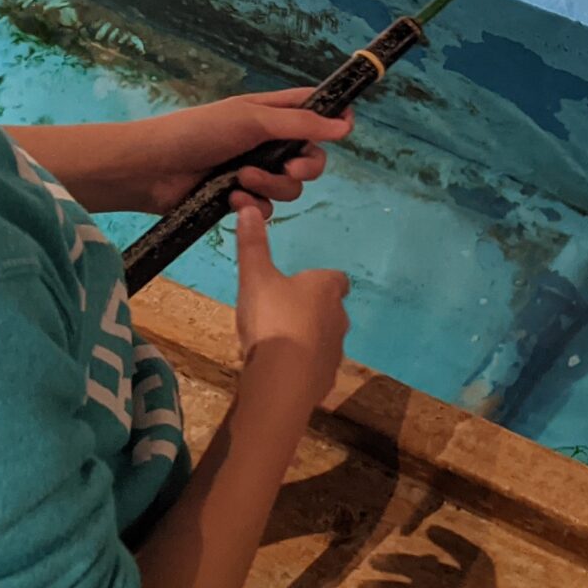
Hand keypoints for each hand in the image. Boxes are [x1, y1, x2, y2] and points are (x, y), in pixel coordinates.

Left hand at [117, 89, 353, 214]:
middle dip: (304, 166)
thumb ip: (300, 125)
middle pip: (310, 157)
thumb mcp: (252, 121)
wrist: (152, 169)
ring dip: (270, 186)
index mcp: (270, 113)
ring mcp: (255, 171)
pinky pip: (268, 208)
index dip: (332, 119)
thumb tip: (345, 126)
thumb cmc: (198, 132)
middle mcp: (267, 142)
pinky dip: (254, 206)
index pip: (313, 110)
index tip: (345, 129)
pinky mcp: (240, 199)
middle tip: (288, 168)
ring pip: (291, 187)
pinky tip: (230, 199)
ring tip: (241, 180)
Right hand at [231, 198, 348, 395]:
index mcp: (326, 289)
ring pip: (324, 338)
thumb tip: (249, 208)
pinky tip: (280, 370)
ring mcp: (335, 350)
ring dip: (307, 339)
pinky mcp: (327, 378)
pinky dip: (303, 367)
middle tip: (282, 313)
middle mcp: (339, 317)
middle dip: (312, 310)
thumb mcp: (256, 277)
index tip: (301, 284)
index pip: (336, 279)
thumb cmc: (273, 319)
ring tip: (278, 343)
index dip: (321, 281)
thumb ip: (253, 245)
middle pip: (331, 309)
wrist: (284, 378)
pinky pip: (316, 367)